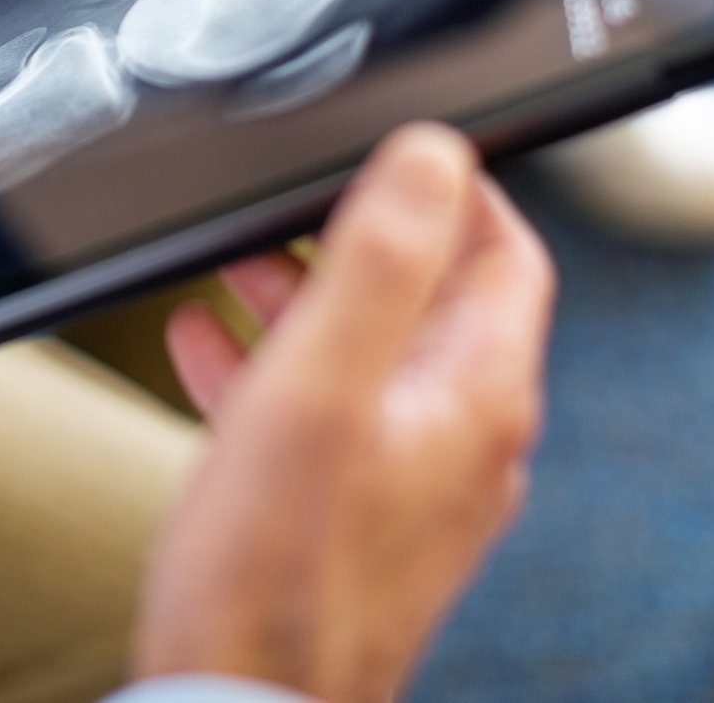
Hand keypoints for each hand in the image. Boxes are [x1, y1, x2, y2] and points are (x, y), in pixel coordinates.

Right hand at [133, 124, 555, 702]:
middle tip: (291, 203)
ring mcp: (416, 492)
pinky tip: (207, 350)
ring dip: (311, 299)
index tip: (394, 147)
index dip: (456, 187)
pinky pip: (331, 421)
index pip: (506, 255)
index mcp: (475, 397)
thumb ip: (378, 260)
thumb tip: (434, 156)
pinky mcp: (360, 527)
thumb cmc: (274, 566)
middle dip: (359, 237)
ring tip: (237, 264)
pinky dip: (280, 371)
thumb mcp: (319, 383)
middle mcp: (464, 444)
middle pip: (435, 303)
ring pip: (375, 359)